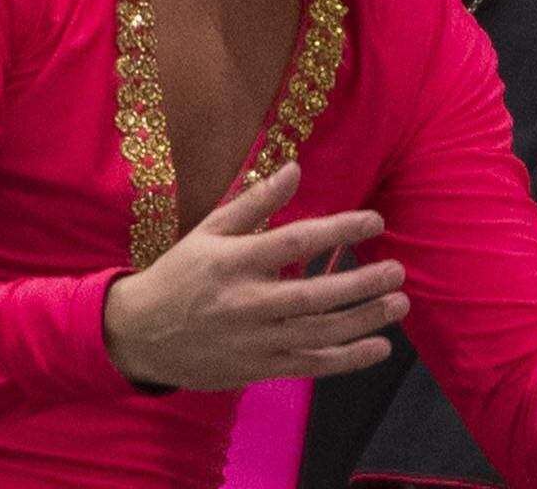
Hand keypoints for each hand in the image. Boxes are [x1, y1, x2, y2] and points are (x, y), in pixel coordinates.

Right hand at [101, 164, 406, 390]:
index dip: (338, 230)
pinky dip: (345, 360)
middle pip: (312, 296)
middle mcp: (245, 304)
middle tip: (398, 270)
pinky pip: (307, 365)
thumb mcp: (209, 231)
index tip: (375, 220)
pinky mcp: (255, 369)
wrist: (137, 335)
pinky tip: (378, 348)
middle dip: (360, 284)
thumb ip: (254, 202)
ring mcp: (251, 341)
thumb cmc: (180, 274)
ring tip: (399, 304)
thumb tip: (295, 168)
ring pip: (315, 334)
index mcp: (233, 262)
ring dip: (362, 321)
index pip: (294, 243)